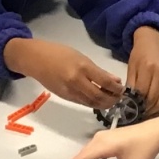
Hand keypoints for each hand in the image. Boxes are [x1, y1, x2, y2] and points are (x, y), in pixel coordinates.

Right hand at [3, 37, 123, 107]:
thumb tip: (115, 81)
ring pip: (91, 103)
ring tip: (112, 101)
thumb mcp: (81, 57)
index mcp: (82, 68)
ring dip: (104, 104)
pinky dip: (93, 103)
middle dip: (112, 100)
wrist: (35, 59)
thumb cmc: (58, 53)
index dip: (117, 89)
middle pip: (99, 97)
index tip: (123, 89)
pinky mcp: (65, 97)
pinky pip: (83, 103)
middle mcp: (77, 81)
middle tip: (119, 98)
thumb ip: (98, 71)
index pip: (105, 82)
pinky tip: (99, 100)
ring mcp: (70, 91)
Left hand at [127, 26, 158, 115]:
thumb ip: (131, 84)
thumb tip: (128, 102)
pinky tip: (152, 110)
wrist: (154, 42)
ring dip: (152, 112)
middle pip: (153, 100)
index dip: (136, 104)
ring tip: (143, 115)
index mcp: (149, 68)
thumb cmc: (140, 54)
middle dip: (144, 110)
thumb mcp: (131, 67)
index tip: (129, 111)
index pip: (142, 92)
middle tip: (135, 116)